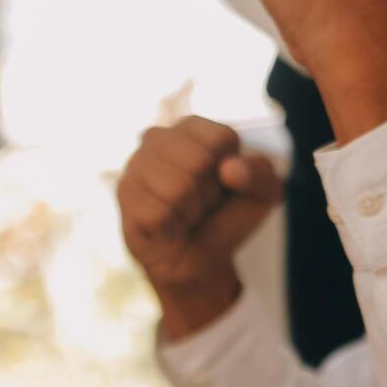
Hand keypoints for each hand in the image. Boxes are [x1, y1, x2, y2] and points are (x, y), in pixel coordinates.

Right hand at [118, 117, 282, 340]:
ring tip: (184, 215)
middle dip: (209, 195)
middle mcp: (158, 137)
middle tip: (202, 204)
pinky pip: (158, 214)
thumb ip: (261, 174)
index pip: (222, 138)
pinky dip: (171, 229)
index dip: (232, 172)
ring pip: (178, 188)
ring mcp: (135, 165)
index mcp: (193, 127)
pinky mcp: (124, 195)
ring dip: (190, 213)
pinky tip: (166, 228)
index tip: (224, 185)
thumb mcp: (263, 195)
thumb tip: (229, 169)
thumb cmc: (226, 218)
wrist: (198, 260)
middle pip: (199, 161)